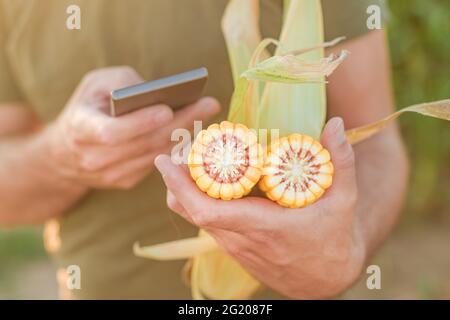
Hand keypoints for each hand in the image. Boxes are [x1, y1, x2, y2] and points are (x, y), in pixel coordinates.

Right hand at [40, 66, 219, 189]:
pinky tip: (193, 129)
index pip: (112, 132)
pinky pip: (157, 162)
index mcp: (81, 130)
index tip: (168, 109)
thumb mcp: (94, 84)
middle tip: (209, 105)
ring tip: (208, 113)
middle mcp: (95, 158)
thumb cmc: (87, 108)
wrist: (67, 153)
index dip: (140, 122)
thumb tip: (159, 93)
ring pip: (156, 154)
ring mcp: (111, 175)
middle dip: (180, 122)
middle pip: (145, 143)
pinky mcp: (126, 181)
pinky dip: (176, 145)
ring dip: (185, 134)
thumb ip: (122, 83)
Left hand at [154, 117, 365, 298]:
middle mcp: (241, 238)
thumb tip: (336, 123)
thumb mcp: (344, 200)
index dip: (180, 186)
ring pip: (194, 215)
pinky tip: (207, 179)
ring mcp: (234, 244)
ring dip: (184, 187)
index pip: (208, 210)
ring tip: (190, 158)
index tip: (164, 160)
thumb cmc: (334, 238)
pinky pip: (206, 220)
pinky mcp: (233, 246)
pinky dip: (197, 198)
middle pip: (190, 209)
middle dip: (175, 178)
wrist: (325, 279)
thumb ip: (341, 161)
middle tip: (177, 149)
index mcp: (263, 226)